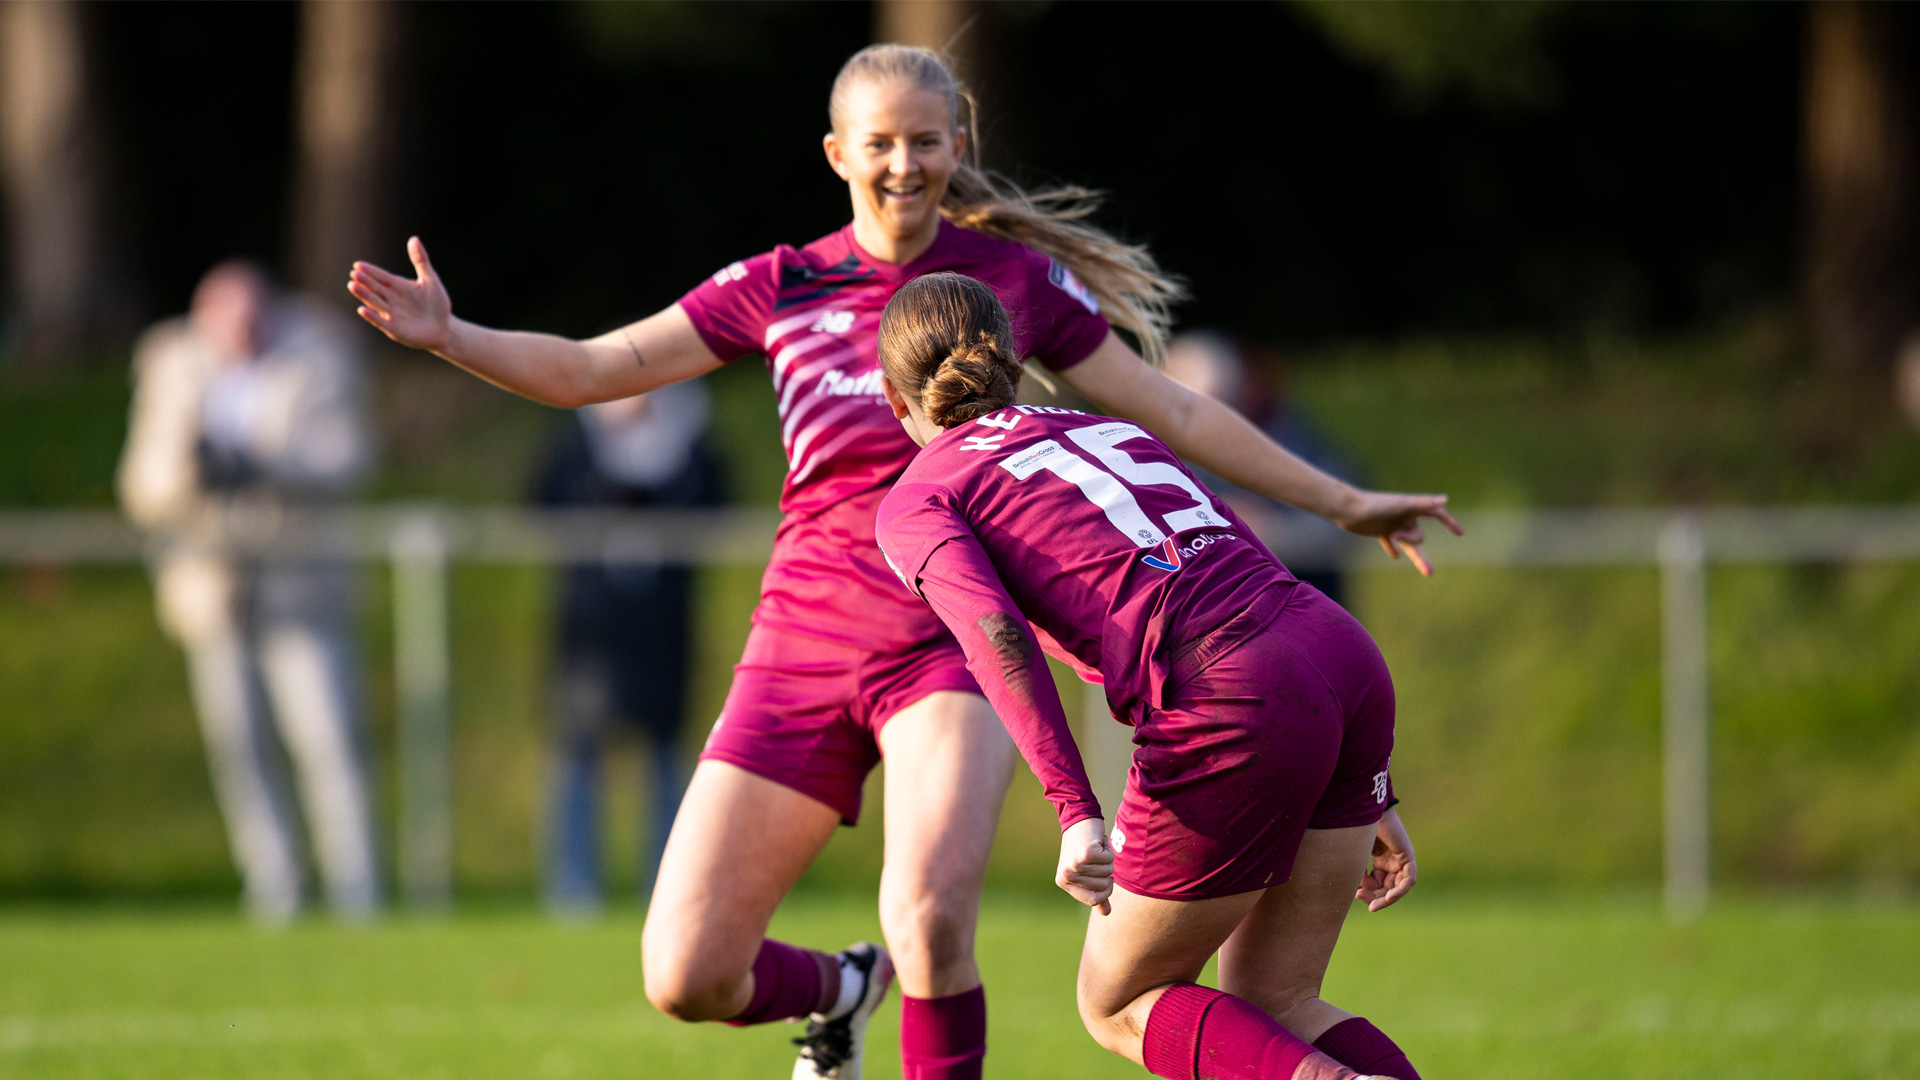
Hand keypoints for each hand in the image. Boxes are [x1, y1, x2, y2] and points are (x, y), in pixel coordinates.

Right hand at [348, 236, 452, 352]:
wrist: (443, 327)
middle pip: (375, 288)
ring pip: (375, 302)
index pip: (381, 276)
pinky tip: (362, 309)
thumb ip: (421, 261)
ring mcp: (391, 313)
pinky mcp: (394, 328)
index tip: (358, 265)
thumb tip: (414, 238)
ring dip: (364, 295)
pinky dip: (372, 316)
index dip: (371, 271)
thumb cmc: (436, 303)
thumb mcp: (430, 280)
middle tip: (354, 273)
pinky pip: (380, 322)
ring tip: (353, 286)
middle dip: (365, 281)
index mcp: (398, 286)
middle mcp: (391, 298)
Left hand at [1056, 817, 1114, 914]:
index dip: (1105, 891)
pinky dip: (1107, 849)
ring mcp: (1075, 865)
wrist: (1078, 819)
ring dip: (1107, 859)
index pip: (1093, 900)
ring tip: (1096, 849)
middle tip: (1096, 858)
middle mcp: (1067, 876)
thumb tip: (1106, 913)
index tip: (1105, 878)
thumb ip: (1095, 893)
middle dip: (1106, 871)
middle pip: (1103, 886)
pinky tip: (1097, 842)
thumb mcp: (1086, 872)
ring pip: (1108, 872)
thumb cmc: (1082, 847)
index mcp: (1063, 883)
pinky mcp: (1085, 854)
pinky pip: (1108, 859)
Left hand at [1332, 489, 1462, 576]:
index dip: (1449, 522)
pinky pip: (1390, 543)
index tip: (1460, 533)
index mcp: (1412, 508)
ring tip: (1428, 573)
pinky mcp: (1380, 530)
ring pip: (1408, 544)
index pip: (1436, 514)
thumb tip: (1445, 498)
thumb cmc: (1376, 505)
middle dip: (1421, 554)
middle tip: (1429, 573)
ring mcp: (1392, 524)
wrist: (1348, 509)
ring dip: (1416, 557)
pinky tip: (1395, 556)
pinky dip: (1393, 549)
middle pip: (1419, 537)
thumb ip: (1423, 503)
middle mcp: (1404, 517)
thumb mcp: (1401, 505)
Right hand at [1356, 808, 1415, 911]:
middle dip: (1376, 897)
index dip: (1367, 891)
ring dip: (1388, 897)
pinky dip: (1400, 890)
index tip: (1356, 893)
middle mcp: (1392, 860)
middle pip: (1388, 887)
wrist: (1365, 810)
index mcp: (1380, 859)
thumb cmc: (1355, 828)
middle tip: (1366, 904)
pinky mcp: (1408, 856)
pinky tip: (1389, 897)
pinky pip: (1409, 879)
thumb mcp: (1354, 855)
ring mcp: (1401, 858)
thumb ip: (1355, 871)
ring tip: (1376, 903)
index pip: (1377, 883)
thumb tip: (1349, 891)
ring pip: (1399, 886)